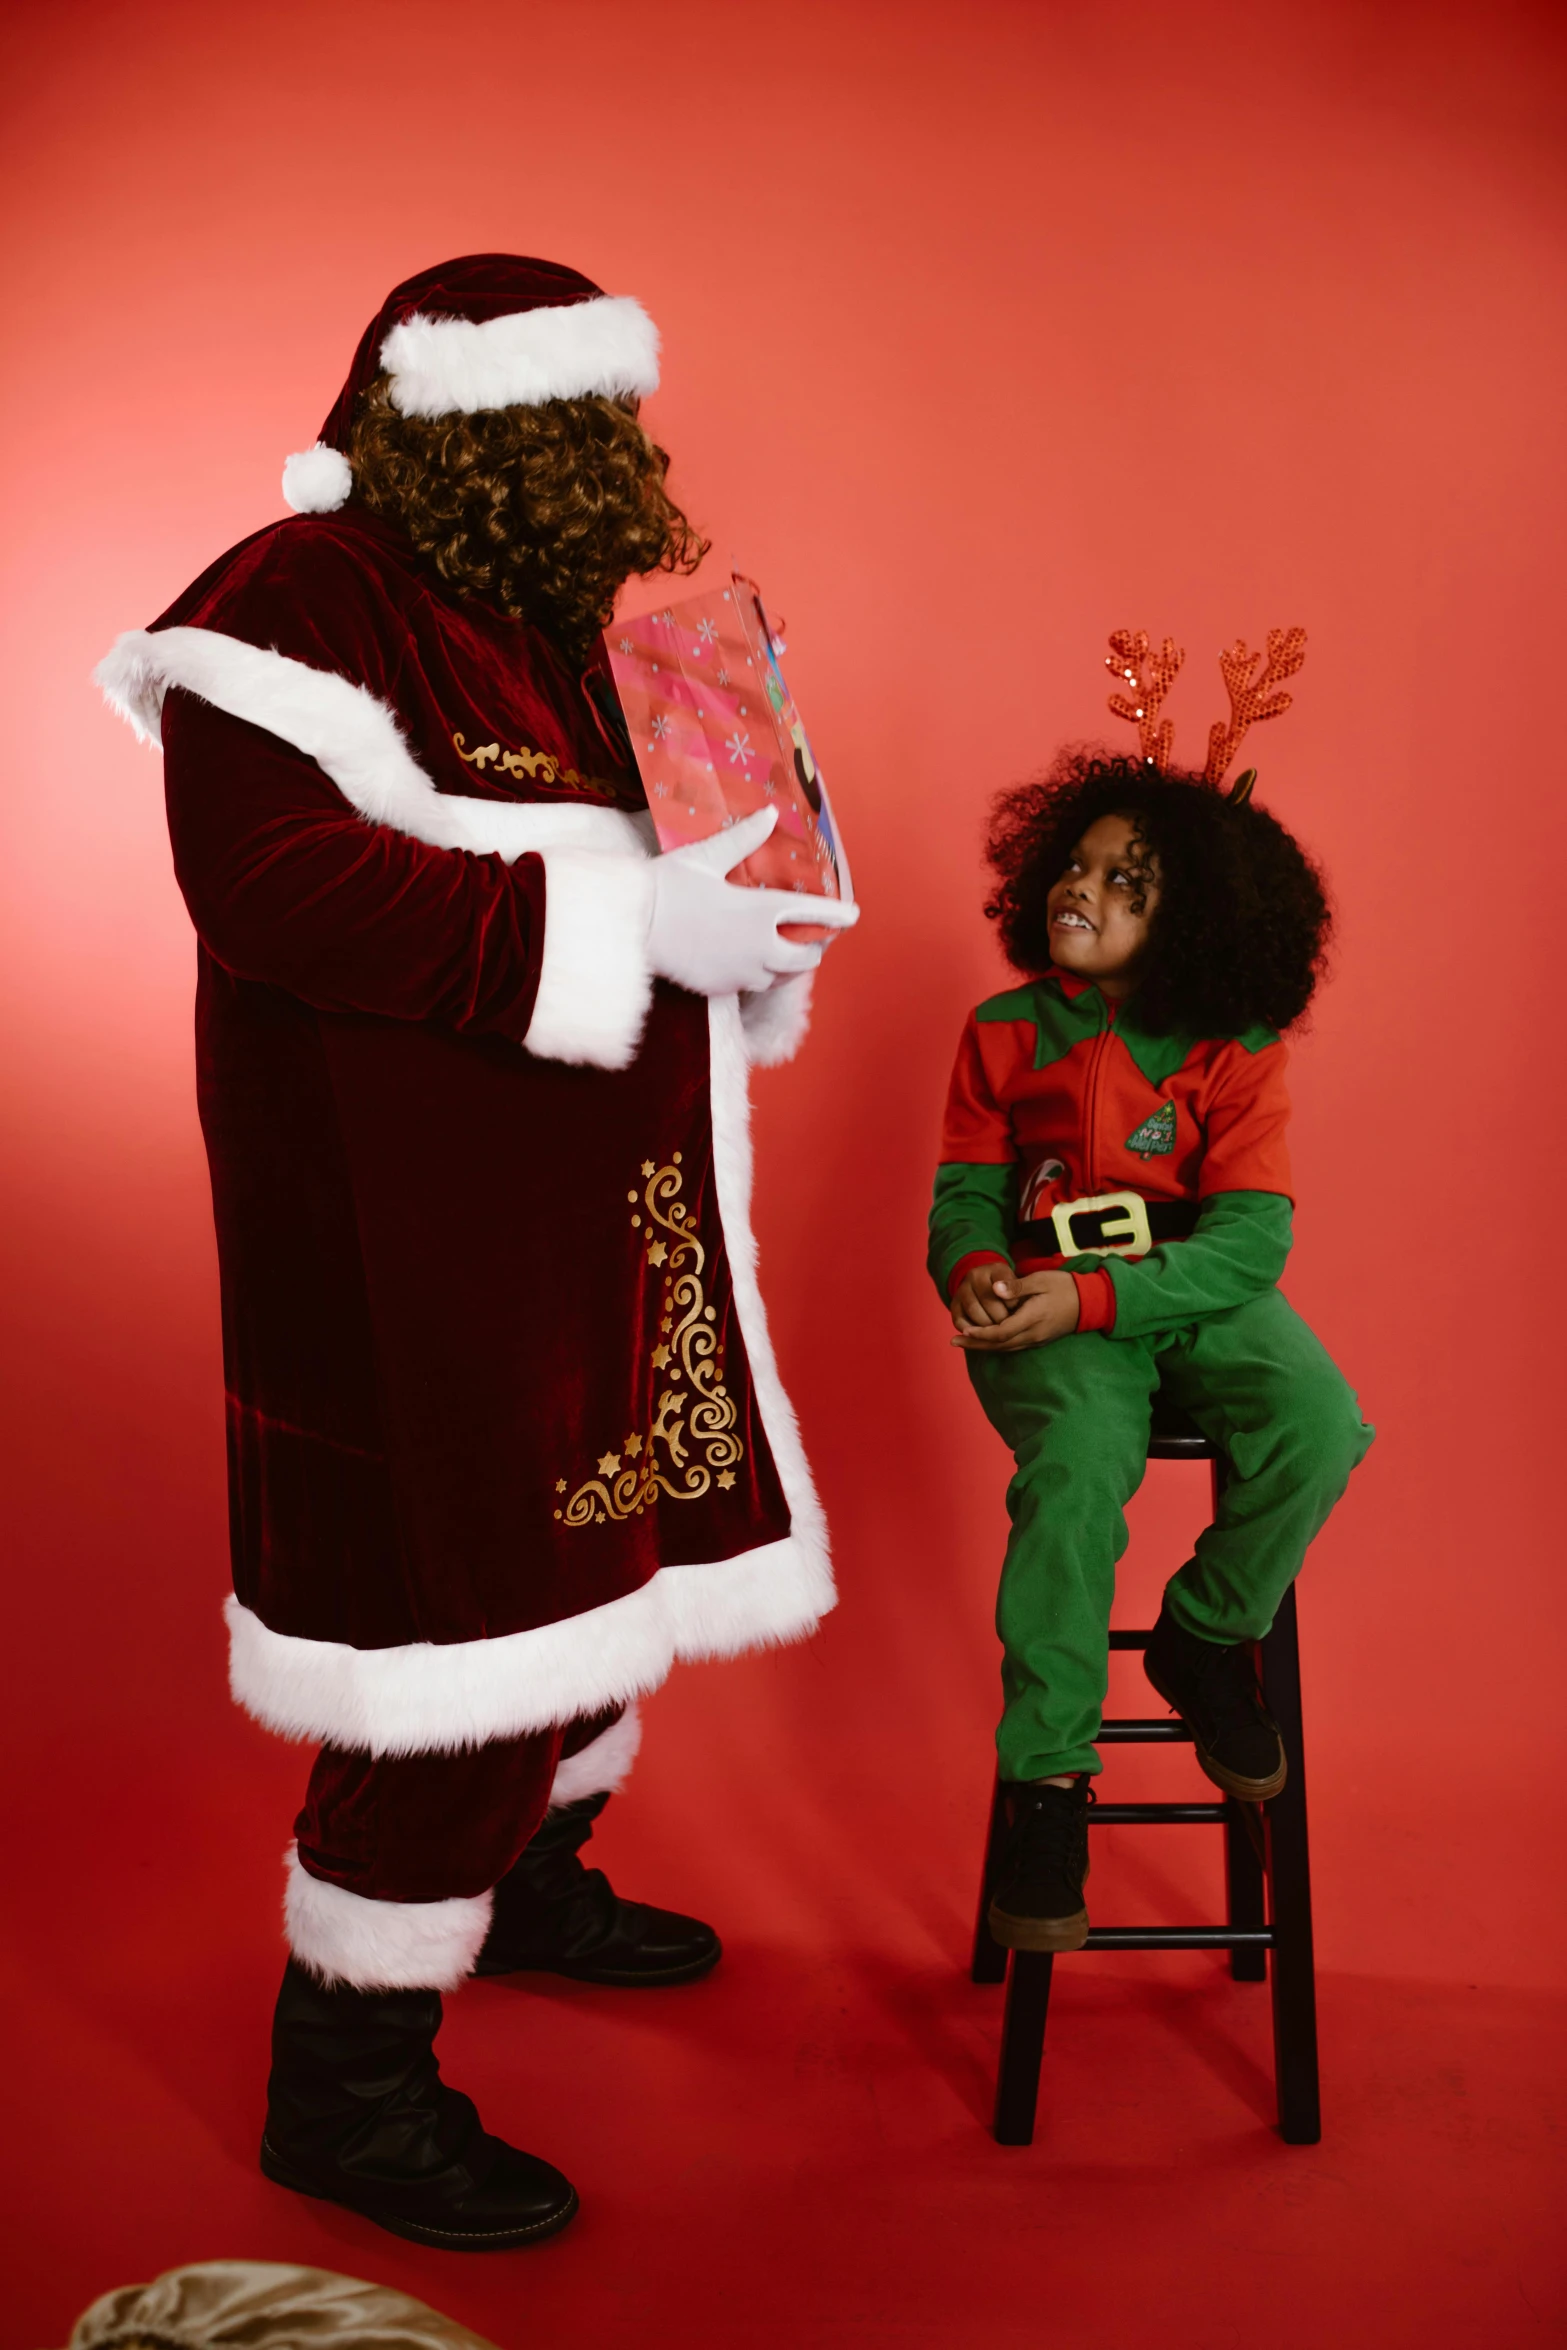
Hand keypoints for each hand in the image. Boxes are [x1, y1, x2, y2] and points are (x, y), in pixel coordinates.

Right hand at [646, 807, 859, 997]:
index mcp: (761, 911)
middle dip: (812, 948)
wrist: (631, 927)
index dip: (837, 915)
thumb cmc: (667, 886)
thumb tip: (768, 813)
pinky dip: (758, 975)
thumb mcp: (707, 856)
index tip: (854, 916)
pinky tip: (748, 963)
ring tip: (783, 951)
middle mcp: (759, 947)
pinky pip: (751, 985)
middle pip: (805, 958)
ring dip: (787, 965)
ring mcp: (741, 972)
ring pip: (781, 977)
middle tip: (810, 937)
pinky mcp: (721, 988)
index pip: (813, 915)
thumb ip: (743, 839)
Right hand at [950, 1260, 1017, 1331]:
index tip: (1017, 1311)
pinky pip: (961, 1322)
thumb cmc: (1011, 1293)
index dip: (1012, 1304)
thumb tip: (1014, 1304)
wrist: (988, 1289)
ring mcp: (962, 1289)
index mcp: (995, 1269)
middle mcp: (975, 1275)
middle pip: (988, 1300)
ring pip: (974, 1311)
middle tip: (1009, 1326)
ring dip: (988, 1326)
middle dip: (1001, 1318)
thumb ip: (1020, 1292)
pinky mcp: (954, 1305)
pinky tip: (984, 1333)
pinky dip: (973, 1332)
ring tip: (998, 1330)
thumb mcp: (1020, 1288)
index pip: (1004, 1287)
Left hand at [952, 1269, 1080, 1352]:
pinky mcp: (1038, 1340)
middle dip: (975, 1345)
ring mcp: (1036, 1339)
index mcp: (1032, 1318)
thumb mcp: (1040, 1280)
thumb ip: (1016, 1286)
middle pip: (999, 1345)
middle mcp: (1033, 1334)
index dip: (981, 1334)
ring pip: (1005, 1348)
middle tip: (953, 1342)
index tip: (964, 1330)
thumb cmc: (1063, 1286)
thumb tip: (994, 1289)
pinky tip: (984, 1341)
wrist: (1089, 1301)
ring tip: (962, 1343)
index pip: (1001, 1332)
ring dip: (983, 1347)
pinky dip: (996, 1345)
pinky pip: (1013, 1346)